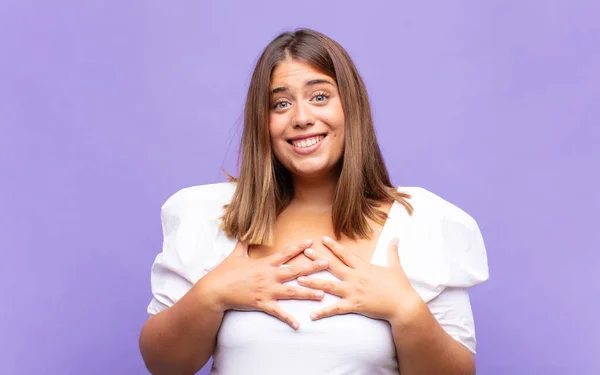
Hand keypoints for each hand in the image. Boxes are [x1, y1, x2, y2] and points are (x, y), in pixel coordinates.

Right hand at [200, 239, 328, 328]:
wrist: (215, 290)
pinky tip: (298, 324)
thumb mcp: (235, 255)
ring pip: (291, 292)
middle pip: (294, 271)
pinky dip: (288, 318)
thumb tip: (244, 233)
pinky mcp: (261, 303)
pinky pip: (277, 312)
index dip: (298, 247)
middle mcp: (269, 276)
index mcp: (264, 264)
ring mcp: (266, 290)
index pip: (285, 254)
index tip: (311, 242)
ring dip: (307, 293)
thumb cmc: (225, 272)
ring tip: (322, 294)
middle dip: (312, 267)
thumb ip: (243, 244)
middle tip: (327, 264)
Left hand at [298, 236, 423, 324]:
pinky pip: (335, 309)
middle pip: (333, 266)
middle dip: (317, 259)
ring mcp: (353, 291)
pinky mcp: (354, 305)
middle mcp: (355, 277)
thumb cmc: (400, 286)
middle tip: (305, 252)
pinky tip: (311, 315)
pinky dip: (323, 312)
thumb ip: (392, 252)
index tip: (322, 239)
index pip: (345, 254)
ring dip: (313, 282)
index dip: (333, 246)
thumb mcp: (395, 266)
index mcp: (363, 267)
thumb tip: (396, 238)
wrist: (403, 305)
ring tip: (299, 279)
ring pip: (329, 285)